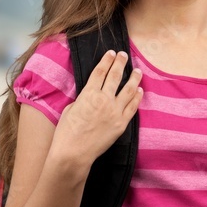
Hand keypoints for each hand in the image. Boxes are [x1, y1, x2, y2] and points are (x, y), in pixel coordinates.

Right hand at [52, 50, 142, 165]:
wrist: (74, 152)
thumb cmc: (67, 132)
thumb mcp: (70, 109)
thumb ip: (83, 99)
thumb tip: (91, 96)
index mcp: (89, 94)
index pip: (100, 72)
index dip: (106, 61)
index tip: (111, 53)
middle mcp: (104, 100)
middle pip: (115, 76)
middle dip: (120, 63)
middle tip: (124, 55)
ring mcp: (115, 111)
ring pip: (128, 90)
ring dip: (133, 78)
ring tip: (137, 71)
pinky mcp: (121, 123)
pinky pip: (132, 107)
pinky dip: (137, 97)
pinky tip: (139, 90)